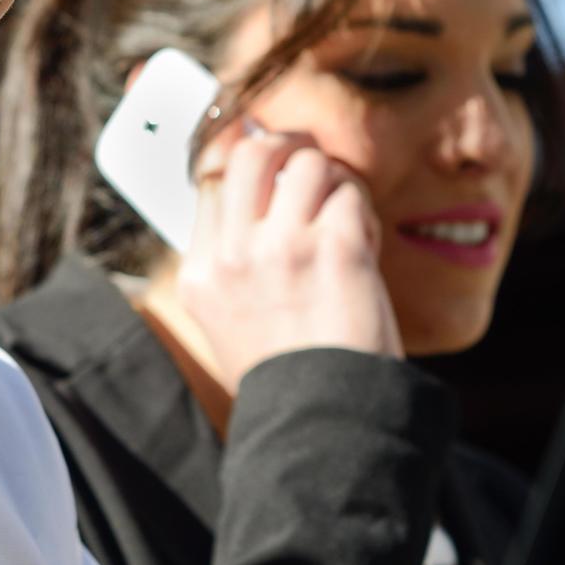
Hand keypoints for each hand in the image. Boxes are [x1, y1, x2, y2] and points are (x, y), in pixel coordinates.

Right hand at [173, 127, 401, 395]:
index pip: (212, 183)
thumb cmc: (288, 373)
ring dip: (333, 182)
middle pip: (250, 153)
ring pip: (308, 163)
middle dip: (286, 147)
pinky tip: (363, 245)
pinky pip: (350, 194)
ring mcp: (283, 248)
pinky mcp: (336, 248)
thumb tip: (255, 187)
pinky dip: (362, 213)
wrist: (325, 417)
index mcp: (201, 274)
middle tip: (308, 160)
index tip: (270, 165)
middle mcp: (234, 254)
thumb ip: (232, 261)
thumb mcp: (229, 320)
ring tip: (343, 218)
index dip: (248, 166)